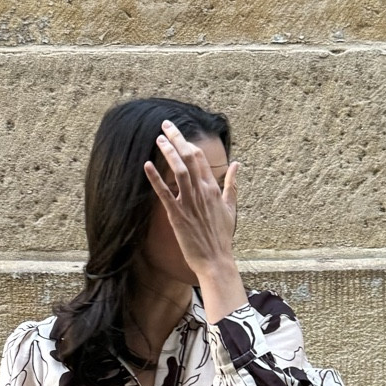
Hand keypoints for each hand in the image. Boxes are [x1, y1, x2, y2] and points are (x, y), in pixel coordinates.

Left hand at [144, 120, 240, 281]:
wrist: (216, 260)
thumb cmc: (222, 236)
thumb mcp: (231, 207)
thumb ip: (232, 184)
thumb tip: (237, 164)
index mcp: (213, 189)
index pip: (200, 158)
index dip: (188, 142)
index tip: (177, 132)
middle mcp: (202, 192)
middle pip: (189, 158)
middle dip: (177, 139)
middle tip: (166, 125)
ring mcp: (190, 203)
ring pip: (179, 171)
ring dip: (169, 153)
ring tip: (159, 139)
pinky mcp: (178, 216)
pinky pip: (165, 193)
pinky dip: (156, 178)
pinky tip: (147, 165)